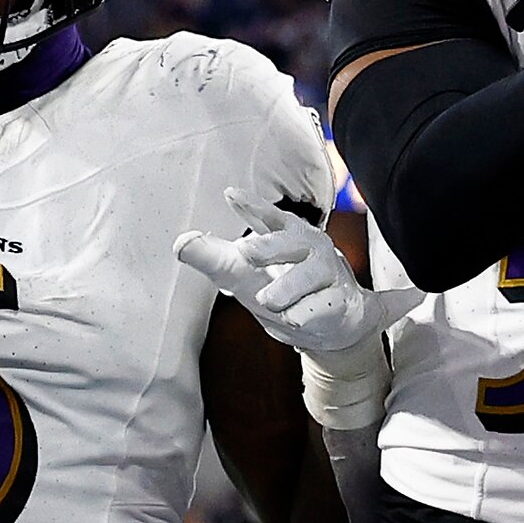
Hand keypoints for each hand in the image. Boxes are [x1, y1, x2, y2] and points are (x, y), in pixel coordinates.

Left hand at [175, 206, 416, 357]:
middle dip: (269, 246)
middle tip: (245, 252)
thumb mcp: (244, 275)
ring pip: (308, 275)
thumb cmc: (283, 290)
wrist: (333, 326)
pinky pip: (323, 308)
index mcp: (286, 234)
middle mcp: (311, 248)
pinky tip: (297, 319)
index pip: (268, 217)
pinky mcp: (342, 302)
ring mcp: (329, 274)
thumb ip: (214, 258)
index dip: (251, 206)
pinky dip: (308, 315)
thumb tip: (181, 242)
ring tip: (267, 302)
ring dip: (288, 286)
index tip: (230, 195)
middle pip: (291, 240)